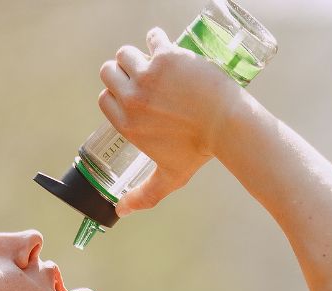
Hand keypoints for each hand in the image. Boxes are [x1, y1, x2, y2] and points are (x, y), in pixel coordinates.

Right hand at [97, 26, 241, 216]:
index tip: (130, 94)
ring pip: (126, 53)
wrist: (226, 126)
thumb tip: (120, 212)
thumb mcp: (168, 178)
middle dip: (121, 72)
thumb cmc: (198, 153)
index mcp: (128, 125)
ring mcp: (148, 77)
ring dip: (136, 55)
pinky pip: (152, 38)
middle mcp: (132, 100)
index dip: (115, 94)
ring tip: (152, 60)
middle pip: (109, 73)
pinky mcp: (166, 57)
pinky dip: (157, 39)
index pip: (105, 100)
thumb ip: (143, 196)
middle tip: (140, 76)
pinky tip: (164, 45)